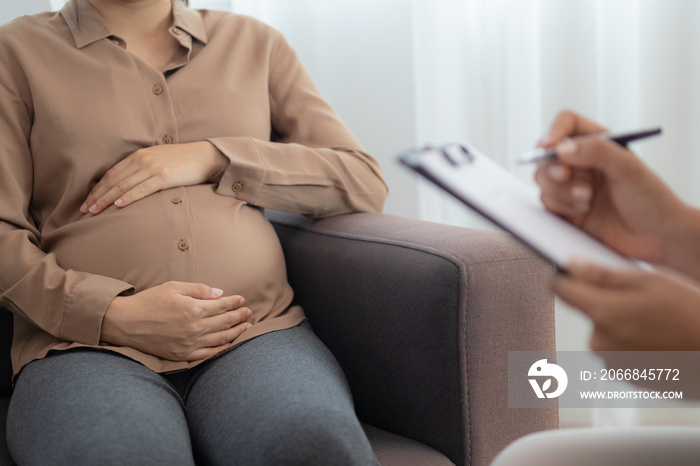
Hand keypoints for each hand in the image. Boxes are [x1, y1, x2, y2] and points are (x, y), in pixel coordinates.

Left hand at [81, 141, 227, 214]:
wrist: (206, 156)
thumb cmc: (185, 161)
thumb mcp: (160, 160)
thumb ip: (145, 168)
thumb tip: (131, 183)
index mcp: (139, 155)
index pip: (111, 174)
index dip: (97, 188)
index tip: (87, 201)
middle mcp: (142, 160)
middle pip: (113, 180)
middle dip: (96, 196)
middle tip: (84, 210)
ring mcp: (153, 168)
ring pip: (122, 186)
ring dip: (106, 199)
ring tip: (95, 211)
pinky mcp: (164, 177)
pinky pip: (141, 189)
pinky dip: (128, 197)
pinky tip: (118, 205)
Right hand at [101, 281, 251, 361]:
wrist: (125, 323)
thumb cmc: (149, 301)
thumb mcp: (174, 287)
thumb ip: (199, 289)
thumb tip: (219, 293)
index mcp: (193, 309)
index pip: (222, 305)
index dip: (234, 302)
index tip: (242, 300)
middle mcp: (194, 328)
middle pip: (225, 322)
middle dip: (239, 316)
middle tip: (249, 312)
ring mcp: (189, 344)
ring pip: (221, 339)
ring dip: (236, 333)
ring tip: (246, 327)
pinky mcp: (182, 355)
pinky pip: (208, 354)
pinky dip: (221, 349)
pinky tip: (229, 344)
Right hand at [534, 110, 687, 264]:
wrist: (656, 237)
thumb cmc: (651, 199)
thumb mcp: (628, 168)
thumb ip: (597, 151)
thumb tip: (561, 148)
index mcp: (598, 144)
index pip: (567, 124)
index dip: (554, 132)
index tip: (549, 147)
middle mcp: (582, 162)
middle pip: (546, 155)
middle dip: (554, 168)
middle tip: (566, 176)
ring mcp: (572, 186)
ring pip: (542, 180)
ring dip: (560, 191)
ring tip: (586, 200)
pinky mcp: (566, 209)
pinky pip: (546, 203)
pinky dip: (560, 207)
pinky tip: (581, 213)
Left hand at [555, 259, 699, 351]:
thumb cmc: (692, 313)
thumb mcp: (651, 280)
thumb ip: (603, 274)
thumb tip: (571, 265)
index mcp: (603, 312)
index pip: (560, 290)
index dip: (565, 277)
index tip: (573, 273)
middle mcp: (601, 341)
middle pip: (586, 311)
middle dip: (604, 302)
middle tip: (639, 300)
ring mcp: (611, 361)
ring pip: (604, 331)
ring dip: (620, 324)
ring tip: (654, 322)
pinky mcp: (623, 374)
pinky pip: (617, 350)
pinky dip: (630, 343)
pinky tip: (656, 339)